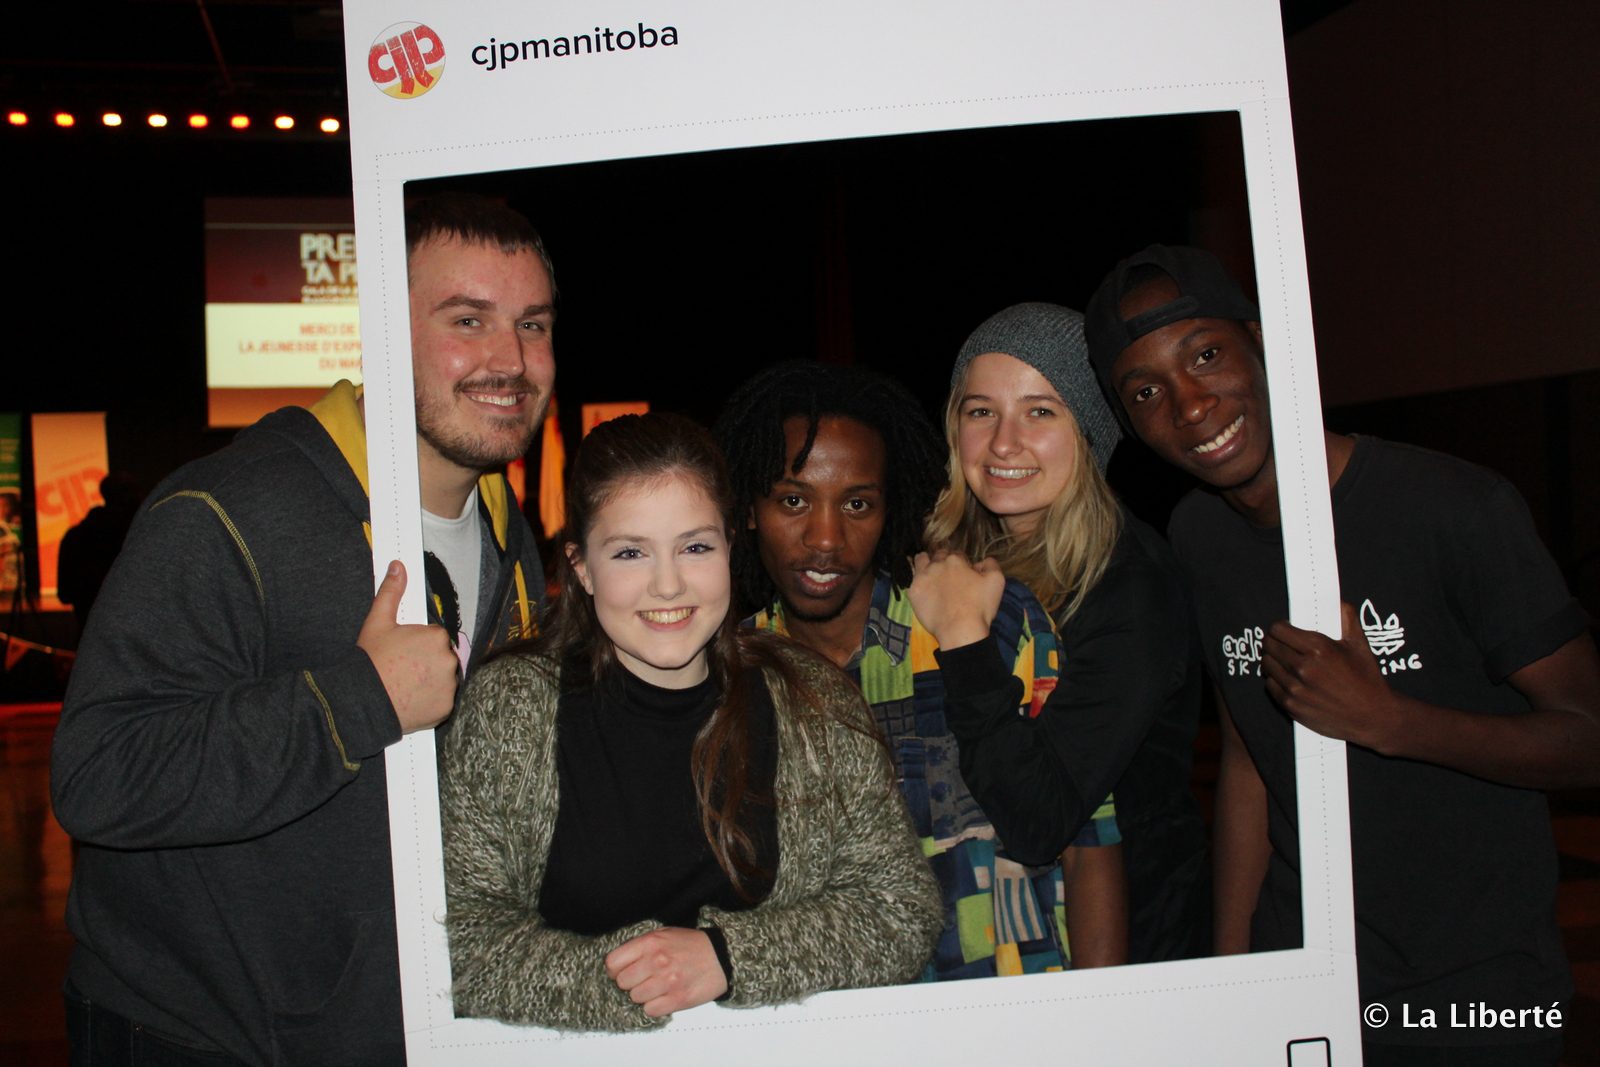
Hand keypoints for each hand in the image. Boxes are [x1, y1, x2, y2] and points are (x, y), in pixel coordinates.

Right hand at [356, 560, 458, 732]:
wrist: (362, 701)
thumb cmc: (371, 661)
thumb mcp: (377, 622)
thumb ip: (391, 592)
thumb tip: (397, 567)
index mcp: (436, 637)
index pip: (434, 636)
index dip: (417, 643)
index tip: (403, 652)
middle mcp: (448, 660)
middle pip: (441, 657)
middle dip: (426, 661)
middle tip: (403, 669)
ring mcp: (449, 685)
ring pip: (444, 678)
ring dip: (431, 680)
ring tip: (406, 684)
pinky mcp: (446, 707)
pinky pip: (443, 699)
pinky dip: (431, 699)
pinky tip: (412, 698)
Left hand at [605, 927, 727, 1017]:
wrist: (722, 957)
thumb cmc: (691, 945)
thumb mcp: (664, 934)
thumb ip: (640, 945)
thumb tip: (617, 963)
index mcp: (650, 943)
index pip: (613, 962)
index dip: (614, 969)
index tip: (621, 971)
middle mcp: (656, 961)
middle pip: (622, 982)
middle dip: (630, 982)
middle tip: (643, 979)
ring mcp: (667, 982)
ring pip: (635, 997)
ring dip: (643, 995)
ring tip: (656, 987)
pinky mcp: (677, 1000)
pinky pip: (650, 1010)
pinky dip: (654, 1006)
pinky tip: (664, 996)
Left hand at [907, 550, 1004, 648]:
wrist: (960, 630)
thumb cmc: (980, 606)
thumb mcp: (997, 581)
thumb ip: (990, 564)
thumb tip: (981, 562)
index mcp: (955, 560)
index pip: (957, 554)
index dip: (962, 563)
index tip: (964, 574)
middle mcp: (937, 564)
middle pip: (938, 556)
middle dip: (943, 561)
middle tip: (948, 575)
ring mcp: (922, 577)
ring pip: (920, 560)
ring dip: (925, 562)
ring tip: (930, 573)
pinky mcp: (913, 592)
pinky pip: (911, 579)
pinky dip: (917, 580)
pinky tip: (921, 587)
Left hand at [1262, 601, 1402, 750]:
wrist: (1373, 716)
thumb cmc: (1367, 678)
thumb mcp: (1360, 644)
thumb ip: (1346, 617)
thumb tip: (1335, 601)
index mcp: (1318, 648)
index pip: (1277, 629)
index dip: (1279, 627)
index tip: (1285, 629)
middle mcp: (1303, 668)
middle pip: (1268, 645)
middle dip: (1273, 642)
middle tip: (1282, 644)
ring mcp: (1295, 688)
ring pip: (1266, 665)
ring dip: (1272, 660)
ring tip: (1284, 660)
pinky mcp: (1291, 706)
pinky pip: (1269, 685)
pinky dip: (1275, 680)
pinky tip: (1287, 678)